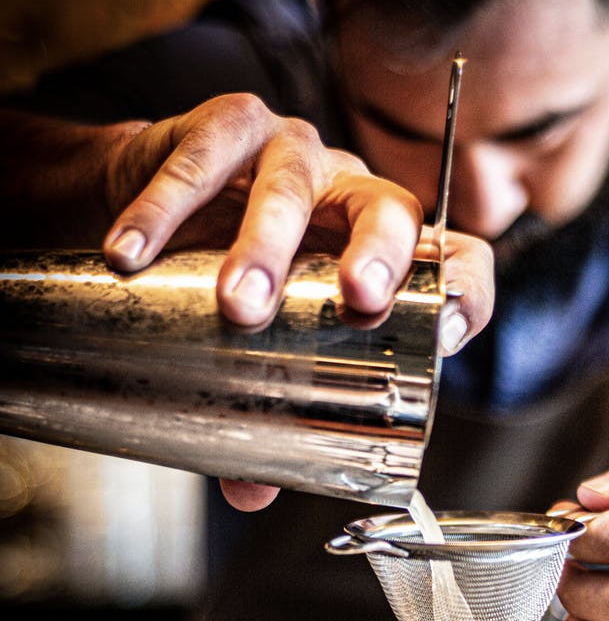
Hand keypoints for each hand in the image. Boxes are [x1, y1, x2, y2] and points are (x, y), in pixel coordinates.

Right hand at [97, 95, 493, 508]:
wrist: (159, 217)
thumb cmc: (234, 284)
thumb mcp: (260, 350)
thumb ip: (265, 416)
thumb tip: (251, 493)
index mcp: (384, 255)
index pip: (456, 262)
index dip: (464, 293)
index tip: (446, 334)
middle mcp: (352, 197)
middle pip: (391, 213)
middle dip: (379, 255)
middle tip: (356, 300)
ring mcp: (293, 154)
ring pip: (294, 186)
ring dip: (266, 244)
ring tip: (237, 302)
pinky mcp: (227, 127)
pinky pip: (201, 159)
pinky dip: (163, 209)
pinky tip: (132, 252)